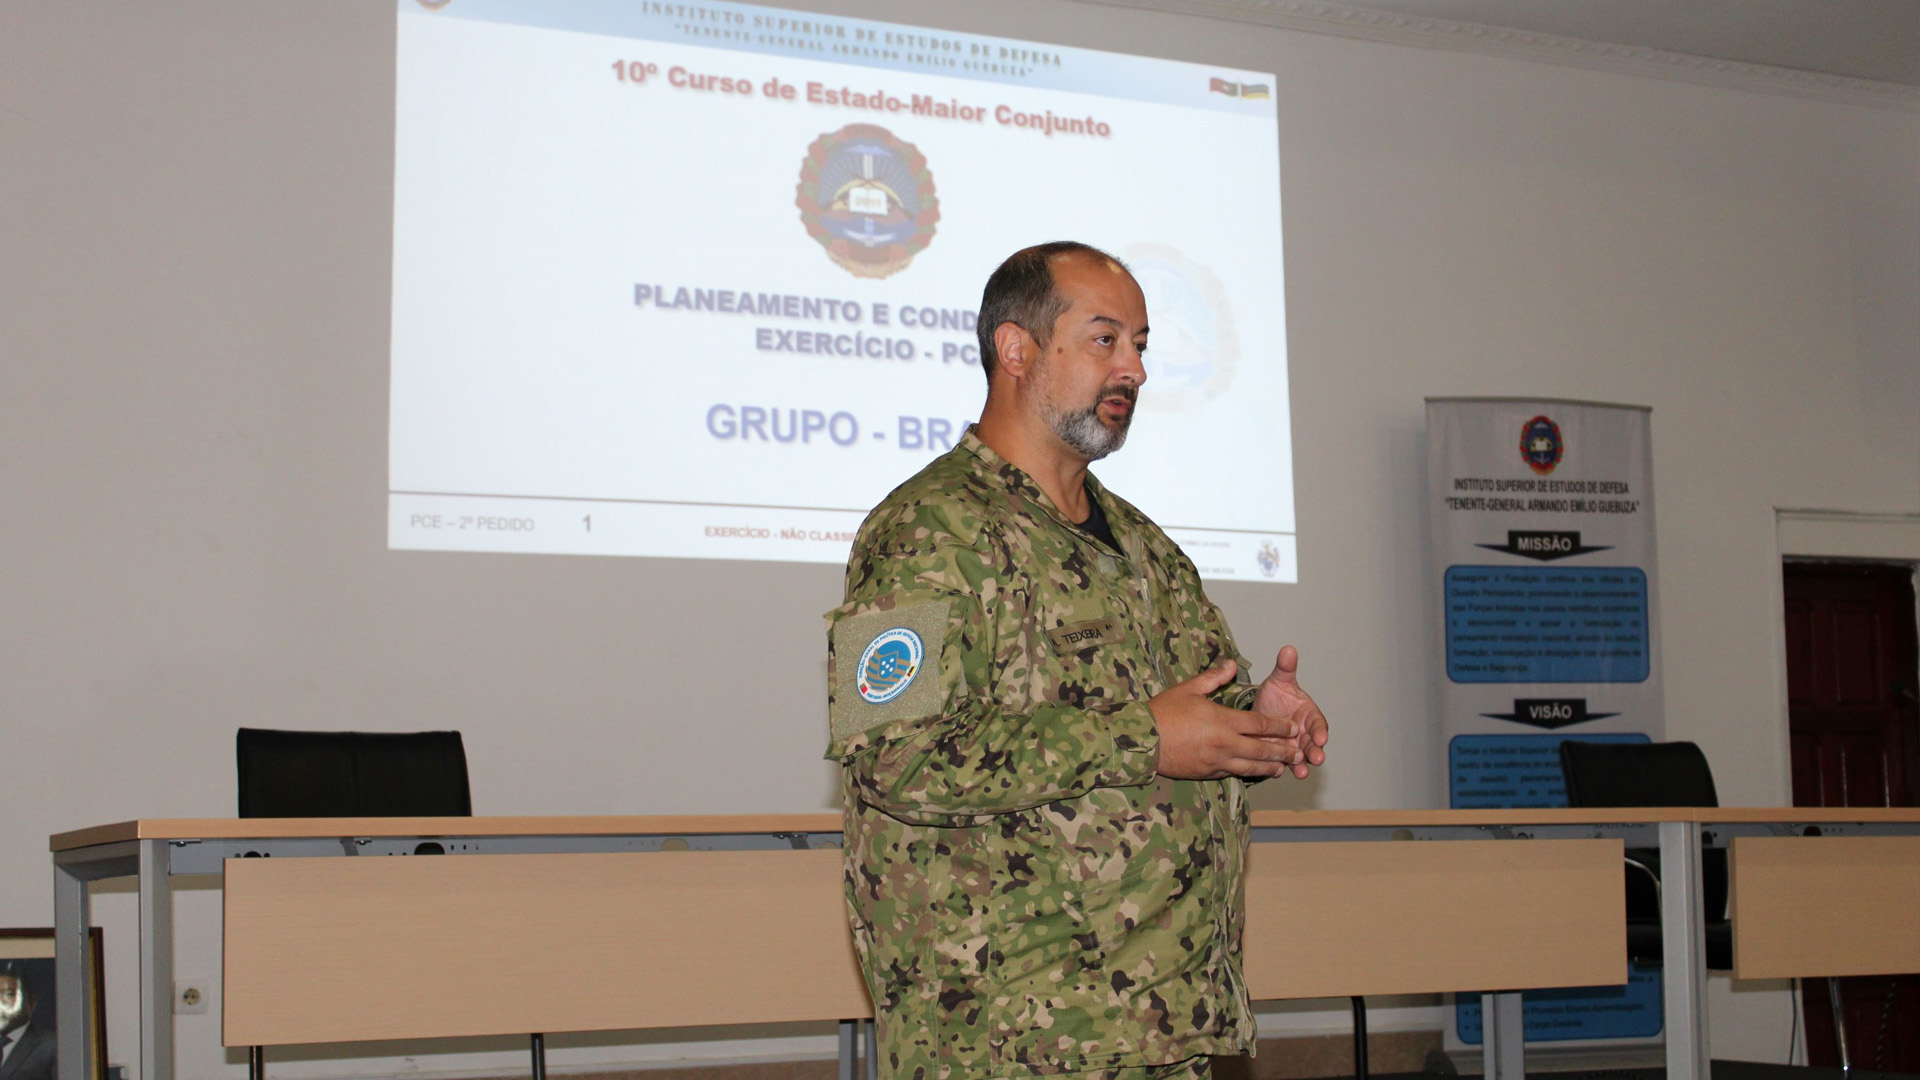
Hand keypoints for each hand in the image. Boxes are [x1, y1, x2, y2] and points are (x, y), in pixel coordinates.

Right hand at [1150, 661, 1305, 779]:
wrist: (1141, 741)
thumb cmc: (1163, 712)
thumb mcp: (1188, 689)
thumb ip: (1214, 677)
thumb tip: (1232, 665)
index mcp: (1222, 720)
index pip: (1260, 724)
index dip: (1280, 726)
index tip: (1294, 727)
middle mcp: (1224, 743)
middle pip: (1262, 749)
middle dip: (1283, 750)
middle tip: (1298, 752)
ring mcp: (1216, 761)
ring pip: (1251, 767)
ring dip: (1270, 767)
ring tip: (1283, 768)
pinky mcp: (1207, 773)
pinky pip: (1233, 773)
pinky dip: (1247, 773)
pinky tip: (1254, 772)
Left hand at [1250, 645, 1328, 779]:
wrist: (1258, 711)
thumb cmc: (1275, 696)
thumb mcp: (1279, 681)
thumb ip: (1285, 668)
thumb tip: (1288, 650)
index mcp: (1308, 715)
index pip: (1319, 724)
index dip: (1320, 731)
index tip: (1322, 737)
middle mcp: (1303, 733)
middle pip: (1313, 744)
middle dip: (1315, 751)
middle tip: (1316, 758)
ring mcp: (1292, 746)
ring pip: (1300, 757)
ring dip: (1301, 765)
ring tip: (1301, 772)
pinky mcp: (1279, 755)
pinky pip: (1283, 763)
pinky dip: (1283, 768)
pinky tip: (1279, 772)